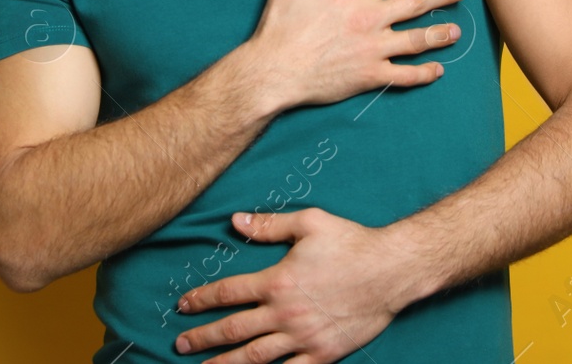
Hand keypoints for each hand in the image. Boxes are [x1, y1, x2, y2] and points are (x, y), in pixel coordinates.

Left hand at [172, 207, 418, 362]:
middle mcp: (285, 313)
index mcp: (278, 281)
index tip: (183, 306)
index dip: (202, 300)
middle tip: (180, 345)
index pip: (228, 292)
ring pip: (255, 357)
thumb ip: (269, 225)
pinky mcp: (322, 354)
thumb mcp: (309, 223)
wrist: (391, 271)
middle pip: (233, 329)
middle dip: (203, 338)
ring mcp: (303, 337)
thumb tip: (235, 221)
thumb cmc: (351, 243)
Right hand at [241, 0, 468, 111]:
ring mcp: (373, 49)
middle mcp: (369, 18)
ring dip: (440, 33)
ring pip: (417, 39)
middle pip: (416, 2)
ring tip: (457, 29)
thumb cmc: (279, 29)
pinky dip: (424, 73)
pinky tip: (438, 70)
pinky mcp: (370, 76)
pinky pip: (405, 75)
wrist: (273, 72)